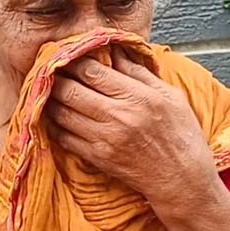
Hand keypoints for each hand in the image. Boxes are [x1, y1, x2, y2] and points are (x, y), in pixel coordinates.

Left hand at [45, 50, 215, 205]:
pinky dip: (54, 125)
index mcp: (137, 96)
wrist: (182, 179)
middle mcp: (118, 117)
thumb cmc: (182, 135)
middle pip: (70, 90)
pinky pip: (64, 138)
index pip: (91, 71)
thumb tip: (115, 51)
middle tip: (49, 71)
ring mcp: (105, 139)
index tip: (66, 54)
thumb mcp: (170, 96)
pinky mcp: (97, 158)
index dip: (72, 59)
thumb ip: (139, 73)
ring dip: (50, 100)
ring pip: (61, 113)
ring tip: (47, 90)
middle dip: (55, 78)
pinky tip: (54, 116)